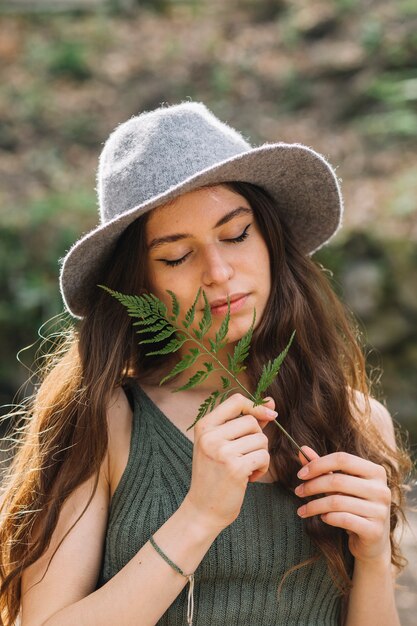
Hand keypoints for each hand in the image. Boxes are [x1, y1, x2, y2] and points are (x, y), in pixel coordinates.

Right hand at [184, 393, 276, 532]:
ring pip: (261, 440)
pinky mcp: (235, 468)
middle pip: (251, 422)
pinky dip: (262, 467)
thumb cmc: (214, 475)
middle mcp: (210, 436)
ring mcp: (222, 452)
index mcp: (204, 426)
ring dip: (261, 455)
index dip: (256, 406)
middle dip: (258, 438)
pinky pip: (263, 456)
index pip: (236, 401)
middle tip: (246, 455)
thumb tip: (270, 402)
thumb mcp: (221, 444)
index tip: (269, 415)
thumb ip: (244, 422)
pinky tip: (250, 477)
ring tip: (246, 467)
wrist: (202, 510)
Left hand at [295, 446, 391, 564]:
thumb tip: (302, 449)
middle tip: (298, 491)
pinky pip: (343, 519)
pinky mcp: (375, 530)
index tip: (301, 474)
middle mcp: (381, 489)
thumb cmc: (354, 506)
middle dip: (312, 486)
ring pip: (337, 501)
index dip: (318, 464)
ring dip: (314, 505)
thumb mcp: (339, 485)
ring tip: (303, 509)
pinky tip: (323, 518)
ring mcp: (380, 510)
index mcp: (375, 471)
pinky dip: (328, 517)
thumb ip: (323, 467)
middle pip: (337, 480)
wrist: (373, 541)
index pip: (342, 458)